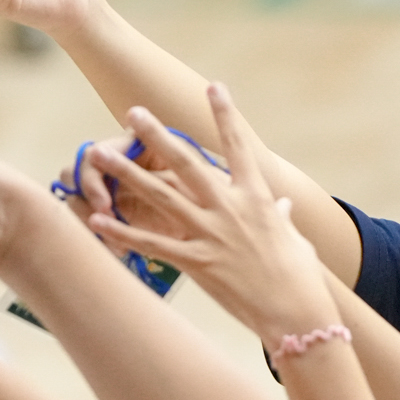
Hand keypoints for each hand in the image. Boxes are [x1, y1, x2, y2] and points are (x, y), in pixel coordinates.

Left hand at [84, 86, 338, 345]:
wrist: (297, 313)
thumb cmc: (300, 278)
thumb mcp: (295, 240)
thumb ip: (282, 218)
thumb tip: (284, 206)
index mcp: (256, 197)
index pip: (238, 147)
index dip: (225, 115)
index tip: (214, 86)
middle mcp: (230, 208)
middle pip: (187, 163)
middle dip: (158, 136)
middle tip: (134, 112)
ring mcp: (211, 234)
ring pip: (161, 196)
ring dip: (128, 174)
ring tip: (100, 155)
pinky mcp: (198, 263)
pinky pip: (154, 244)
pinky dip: (124, 234)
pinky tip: (98, 222)